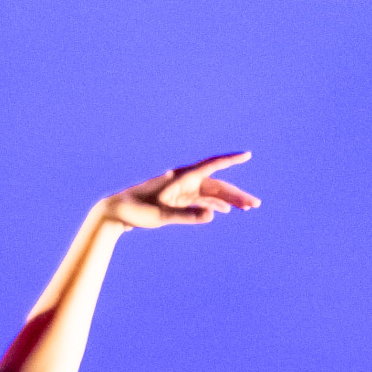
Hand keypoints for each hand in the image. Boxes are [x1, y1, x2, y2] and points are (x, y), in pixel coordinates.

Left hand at [93, 152, 258, 236]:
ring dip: (229, 200)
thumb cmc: (136, 211)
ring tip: (248, 208)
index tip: (248, 154)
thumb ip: (187, 216)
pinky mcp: (176, 200)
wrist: (116, 213)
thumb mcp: (161, 216)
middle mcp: (183, 181)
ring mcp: (180, 191)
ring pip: (211, 194)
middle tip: (256, 205)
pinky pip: (200, 201)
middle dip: (237, 194)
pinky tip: (225, 211)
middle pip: (216, 185)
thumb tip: (212, 216)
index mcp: (180, 178)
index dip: (230, 160)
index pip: (211, 166)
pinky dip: (213, 205)